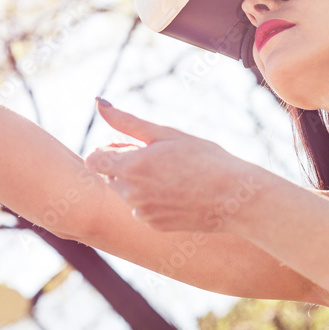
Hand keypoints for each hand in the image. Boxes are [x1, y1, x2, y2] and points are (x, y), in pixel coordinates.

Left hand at [85, 100, 267, 232]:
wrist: (234, 199)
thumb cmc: (204, 159)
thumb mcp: (166, 134)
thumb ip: (127, 121)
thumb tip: (98, 103)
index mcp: (130, 167)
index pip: (93, 159)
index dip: (108, 149)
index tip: (130, 145)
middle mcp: (130, 194)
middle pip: (110, 176)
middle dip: (125, 164)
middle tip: (159, 156)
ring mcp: (142, 213)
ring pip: (126, 193)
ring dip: (139, 182)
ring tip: (173, 174)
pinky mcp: (155, 226)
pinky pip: (142, 209)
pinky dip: (152, 199)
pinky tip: (179, 192)